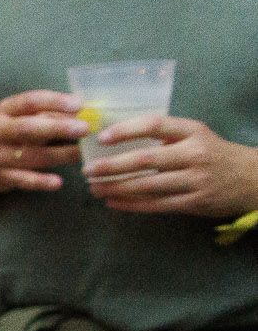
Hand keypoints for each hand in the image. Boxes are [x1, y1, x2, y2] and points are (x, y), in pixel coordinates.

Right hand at [0, 91, 88, 195]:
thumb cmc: (11, 133)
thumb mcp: (22, 117)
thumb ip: (48, 113)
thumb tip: (83, 113)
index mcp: (5, 110)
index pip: (30, 102)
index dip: (55, 102)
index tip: (79, 105)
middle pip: (27, 128)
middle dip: (57, 128)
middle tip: (84, 129)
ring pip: (30, 156)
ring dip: (59, 155)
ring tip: (83, 154)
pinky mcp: (1, 176)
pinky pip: (23, 180)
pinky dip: (40, 182)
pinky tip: (58, 182)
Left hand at [82, 115, 257, 217]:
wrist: (252, 178)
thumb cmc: (214, 154)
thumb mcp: (197, 136)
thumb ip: (167, 136)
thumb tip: (120, 137)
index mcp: (194, 132)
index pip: (155, 125)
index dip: (126, 130)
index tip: (101, 138)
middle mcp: (195, 154)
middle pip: (145, 160)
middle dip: (111, 166)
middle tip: (88, 170)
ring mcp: (195, 180)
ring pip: (147, 185)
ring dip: (116, 188)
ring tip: (95, 188)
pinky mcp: (194, 202)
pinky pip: (156, 205)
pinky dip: (131, 205)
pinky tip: (112, 202)